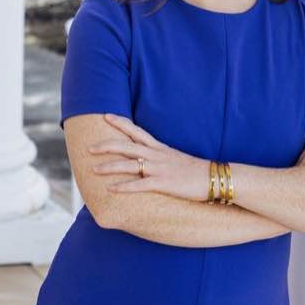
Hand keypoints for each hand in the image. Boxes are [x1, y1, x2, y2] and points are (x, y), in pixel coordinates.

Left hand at [88, 113, 210, 199]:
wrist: (216, 178)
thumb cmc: (196, 171)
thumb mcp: (176, 159)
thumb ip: (162, 158)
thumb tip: (150, 161)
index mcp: (160, 148)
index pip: (137, 131)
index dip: (120, 123)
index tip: (106, 116)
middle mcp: (157, 155)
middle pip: (127, 145)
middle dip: (106, 145)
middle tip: (88, 147)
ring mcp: (160, 169)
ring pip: (129, 164)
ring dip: (109, 166)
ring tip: (93, 169)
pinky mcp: (164, 184)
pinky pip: (140, 185)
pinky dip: (124, 186)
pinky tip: (111, 189)